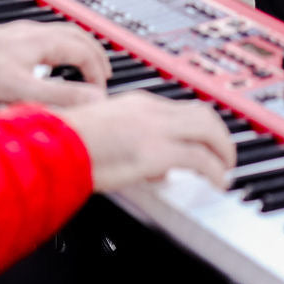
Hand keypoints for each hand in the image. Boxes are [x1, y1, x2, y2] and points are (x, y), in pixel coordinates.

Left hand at [0, 19, 110, 106]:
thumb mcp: (23, 90)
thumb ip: (60, 96)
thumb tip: (93, 100)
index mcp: (44, 40)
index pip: (84, 52)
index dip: (97, 74)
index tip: (100, 94)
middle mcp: (36, 31)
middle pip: (78, 36)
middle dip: (95, 55)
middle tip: (105, 74)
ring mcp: (23, 33)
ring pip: (62, 35)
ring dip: (79, 50)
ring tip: (84, 66)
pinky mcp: (11, 40)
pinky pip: (47, 39)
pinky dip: (60, 50)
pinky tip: (49, 65)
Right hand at [60, 92, 235, 191]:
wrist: (56, 146)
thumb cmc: (71, 145)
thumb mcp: (110, 137)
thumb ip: (136, 145)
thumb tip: (159, 168)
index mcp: (139, 103)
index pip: (182, 108)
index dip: (201, 125)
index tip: (208, 141)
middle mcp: (152, 110)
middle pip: (203, 112)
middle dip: (221, 133)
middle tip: (227, 154)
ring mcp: (155, 129)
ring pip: (207, 128)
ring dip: (223, 149)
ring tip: (226, 168)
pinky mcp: (156, 151)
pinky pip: (199, 157)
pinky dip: (215, 169)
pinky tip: (217, 181)